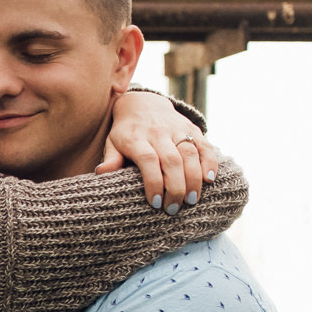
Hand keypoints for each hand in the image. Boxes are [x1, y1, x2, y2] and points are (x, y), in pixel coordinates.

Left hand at [98, 88, 219, 215]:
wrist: (143, 103)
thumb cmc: (125, 132)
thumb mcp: (112, 143)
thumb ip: (110, 158)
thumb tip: (101, 173)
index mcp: (136, 138)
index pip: (148, 160)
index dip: (153, 182)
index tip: (156, 203)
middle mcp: (158, 132)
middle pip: (171, 160)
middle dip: (175, 187)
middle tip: (174, 208)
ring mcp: (176, 129)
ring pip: (190, 154)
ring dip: (194, 179)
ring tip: (192, 200)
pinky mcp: (191, 128)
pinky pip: (204, 145)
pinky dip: (210, 162)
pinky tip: (210, 180)